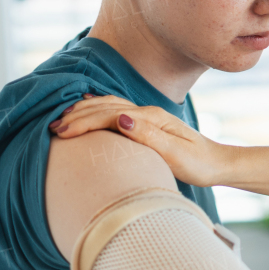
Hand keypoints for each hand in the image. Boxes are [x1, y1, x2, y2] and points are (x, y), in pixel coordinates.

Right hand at [51, 95, 227, 186]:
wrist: (217, 163)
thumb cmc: (198, 163)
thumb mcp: (175, 154)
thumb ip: (148, 136)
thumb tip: (120, 118)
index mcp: (152, 119)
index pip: (109, 115)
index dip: (83, 122)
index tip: (60, 132)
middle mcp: (148, 113)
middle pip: (105, 107)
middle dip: (77, 115)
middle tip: (52, 127)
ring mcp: (148, 117)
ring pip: (109, 106)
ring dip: (84, 110)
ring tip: (61, 119)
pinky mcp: (148, 125)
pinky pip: (116, 111)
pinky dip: (97, 109)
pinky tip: (88, 110)